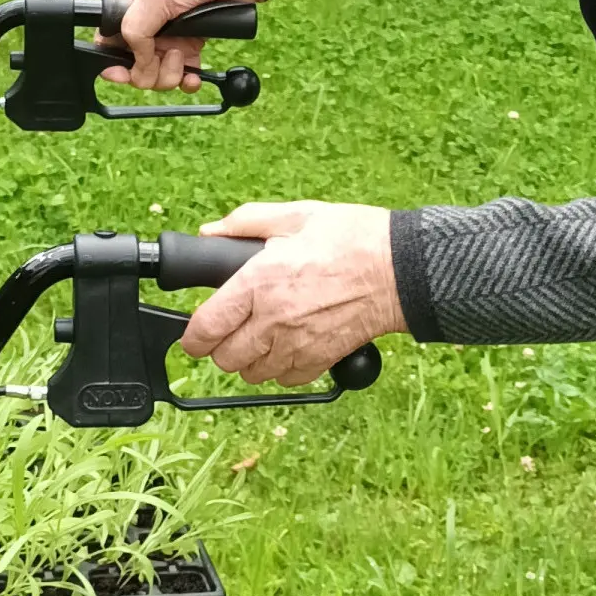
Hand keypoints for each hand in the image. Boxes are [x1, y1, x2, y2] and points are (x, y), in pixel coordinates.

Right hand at [105, 0, 273, 92]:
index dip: (112, 62)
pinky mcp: (190, 46)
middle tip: (165, 57)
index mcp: (129, 7)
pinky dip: (187, 81)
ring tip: (182, 55)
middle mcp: (146, 25)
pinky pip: (181, 76)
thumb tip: (136, 57)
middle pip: (132, 66)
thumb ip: (135, 27)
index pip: (107, 42)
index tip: (122, 72)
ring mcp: (168, 37)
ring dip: (168, 74)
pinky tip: (194, 76)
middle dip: (146, 71)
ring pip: (156, 75)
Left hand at [180, 201, 402, 386]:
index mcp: (259, 282)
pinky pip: (286, 380)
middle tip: (231, 330)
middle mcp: (273, 319)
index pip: (206, 327)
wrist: (402, 271)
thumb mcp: (297, 215)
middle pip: (225, 358)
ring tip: (260, 338)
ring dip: (250, 360)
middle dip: (221, 347)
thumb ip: (246, 222)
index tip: (195, 334)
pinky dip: (280, 370)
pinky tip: (287, 348)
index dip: (192, 337)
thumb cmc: (354, 239)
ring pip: (252, 374)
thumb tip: (211, 233)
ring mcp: (297, 345)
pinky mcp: (320, 360)